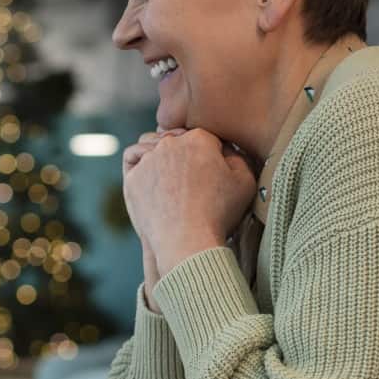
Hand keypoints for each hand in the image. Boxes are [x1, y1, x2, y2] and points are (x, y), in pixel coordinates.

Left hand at [123, 129, 255, 283]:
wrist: (188, 241)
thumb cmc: (219, 214)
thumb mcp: (245, 181)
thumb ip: (238, 156)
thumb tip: (225, 147)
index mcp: (199, 139)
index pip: (205, 137)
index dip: (211, 153)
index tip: (213, 169)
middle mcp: (171, 143)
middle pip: (178, 138)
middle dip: (186, 152)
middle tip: (192, 174)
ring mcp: (148, 159)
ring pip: (152, 142)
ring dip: (160, 150)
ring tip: (170, 171)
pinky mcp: (132, 176)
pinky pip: (132, 157)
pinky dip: (139, 158)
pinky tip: (148, 167)